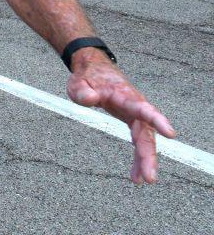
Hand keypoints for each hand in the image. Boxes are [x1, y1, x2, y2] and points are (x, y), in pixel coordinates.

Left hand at [67, 49, 175, 183]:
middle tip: (149, 176)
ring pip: (146, 140)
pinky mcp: (133, 121)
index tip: (171, 134)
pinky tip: (136, 174)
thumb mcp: (78, 82)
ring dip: (146, 160)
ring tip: (143, 179)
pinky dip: (138, 157)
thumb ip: (82, 91)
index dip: (157, 120)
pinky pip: (139, 141)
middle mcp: (135, 106)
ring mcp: (135, 114)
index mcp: (124, 95)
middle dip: (149, 154)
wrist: (94, 69)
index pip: (143, 108)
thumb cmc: (88, 76)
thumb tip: (91, 99)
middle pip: (146, 132)